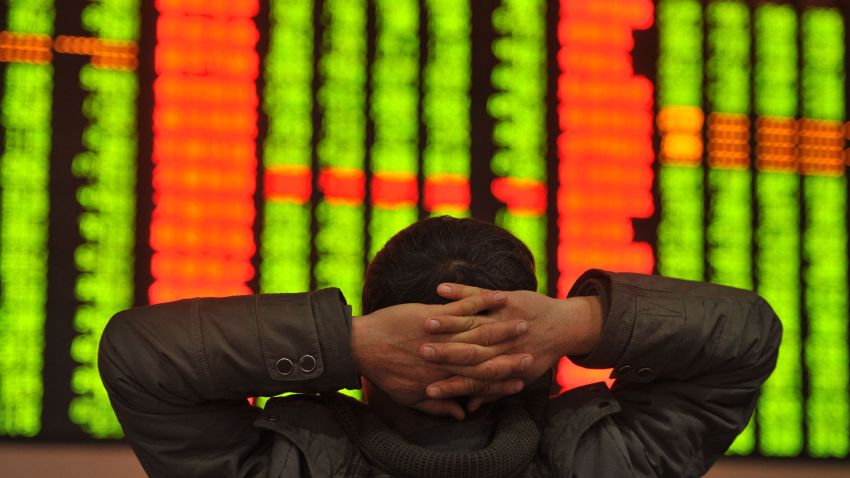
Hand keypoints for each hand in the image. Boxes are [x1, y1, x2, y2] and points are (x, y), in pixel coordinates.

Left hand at [351, 290, 533, 419]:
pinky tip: (502, 297)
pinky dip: (484, 301)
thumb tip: (460, 414)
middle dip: (512, 353)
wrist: (362, 347)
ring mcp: (442, 335)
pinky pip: (464, 306)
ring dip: (503, 326)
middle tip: (533, 350)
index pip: (481, 381)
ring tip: (524, 323)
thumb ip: (438, 407)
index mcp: (444, 378)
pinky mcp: (434, 314)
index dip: (504, 380)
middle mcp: (447, 358)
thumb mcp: (410, 397)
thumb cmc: (385, 372)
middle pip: (487, 355)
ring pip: (480, 329)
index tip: (523, 379)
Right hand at [421, 283, 602, 410]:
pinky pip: (478, 294)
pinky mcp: (505, 300)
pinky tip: (441, 289)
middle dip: (443, 351)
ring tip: (427, 322)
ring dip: (447, 321)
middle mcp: (498, 343)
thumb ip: (489, 392)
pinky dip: (460, 291)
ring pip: (469, 322)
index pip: (469, 377)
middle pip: (466, 350)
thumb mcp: (517, 377)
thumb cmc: (540, 353)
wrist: (566, 327)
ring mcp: (500, 319)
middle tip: (421, 352)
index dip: (448, 383)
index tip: (428, 388)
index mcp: (498, 363)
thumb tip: (468, 411)